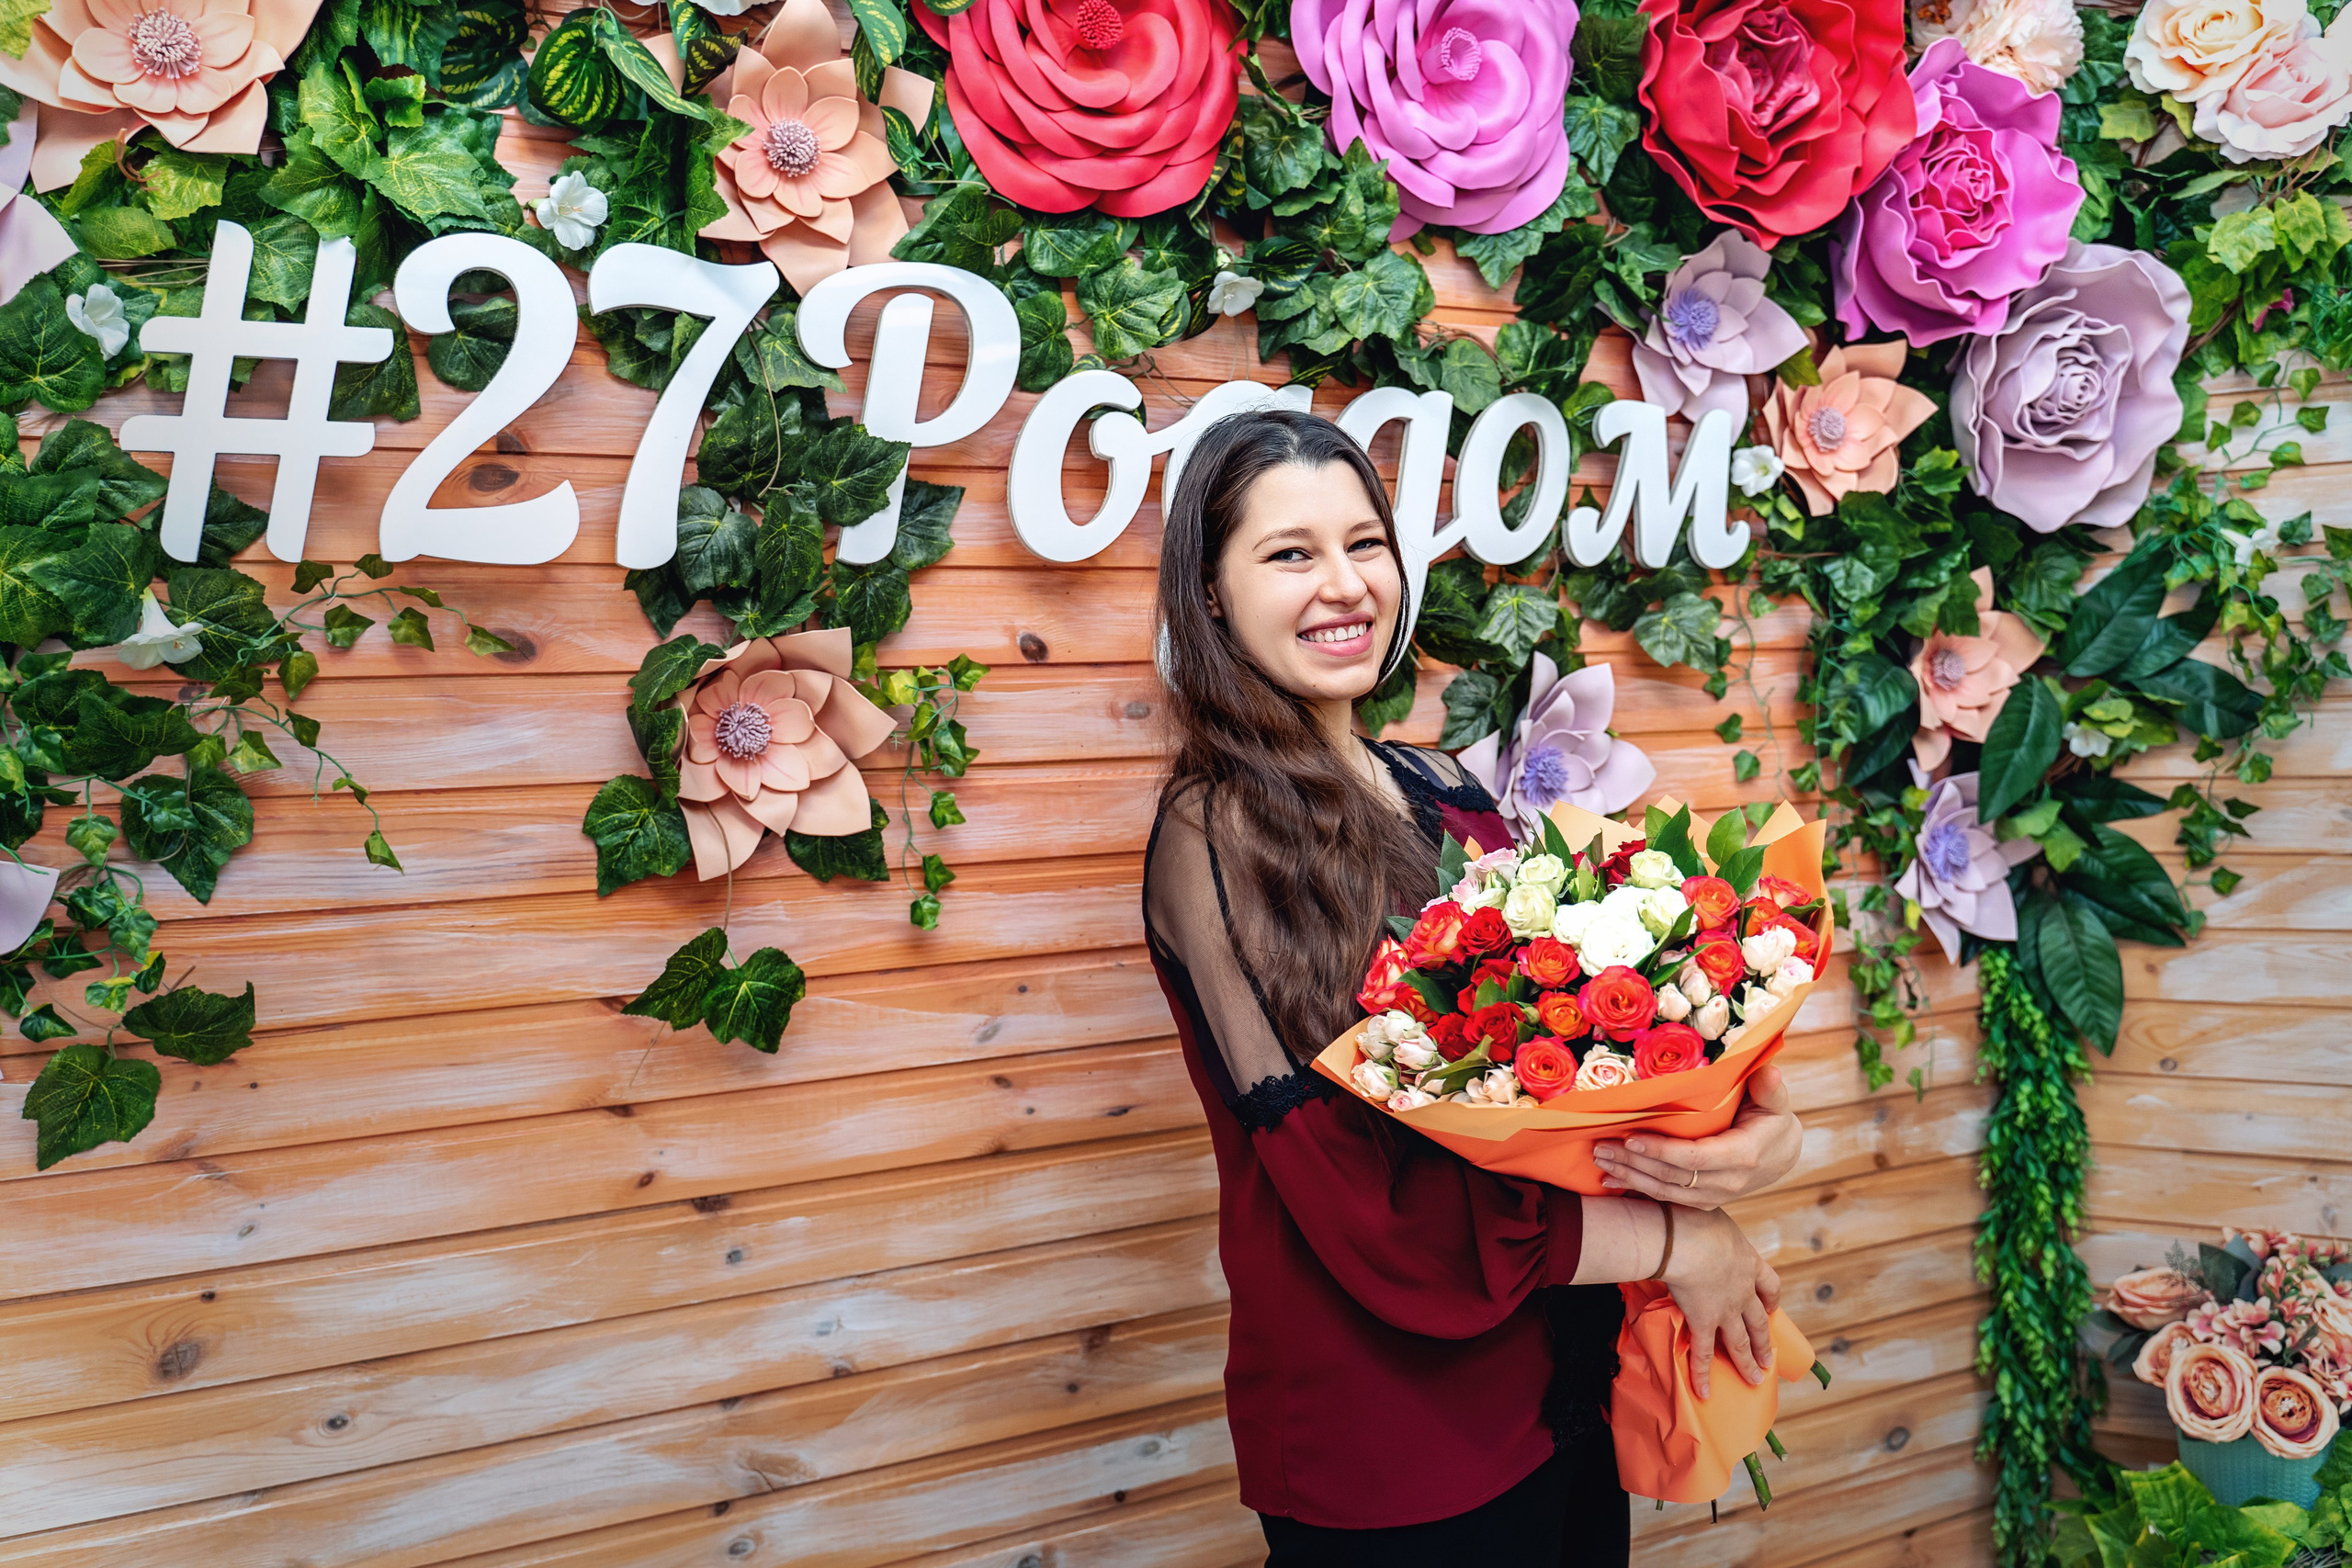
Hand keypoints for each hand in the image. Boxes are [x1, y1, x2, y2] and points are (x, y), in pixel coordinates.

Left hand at [1592, 1064, 1801, 1208]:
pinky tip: (1611, 1180)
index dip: (1661, 1150)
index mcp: (1743, 1155)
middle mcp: (1728, 1182)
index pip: (1695, 1157)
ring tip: (1600, 1160)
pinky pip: (1667, 1199)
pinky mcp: (1703, 1201)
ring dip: (1630, 1176)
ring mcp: (1715, 1196)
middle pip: (1672, 1176)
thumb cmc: (1772, 1120)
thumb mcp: (1776, 1102)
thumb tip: (1770, 1072)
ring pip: (1665, 1191)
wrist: (1782, 1155)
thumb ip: (1770, 1088)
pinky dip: (1638, 1189)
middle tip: (1600, 1145)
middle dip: (1633, 1161)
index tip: (1631, 1137)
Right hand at [1658, 1206, 1781, 1400]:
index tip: (1770, 1307)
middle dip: (1763, 1341)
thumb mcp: (1711, 1214)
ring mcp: (1726, 1309)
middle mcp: (1743, 1290)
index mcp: (1748, 1262)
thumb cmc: (1693, 1217)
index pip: (1769, 1284)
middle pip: (1759, 1321)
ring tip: (1755, 1379)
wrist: (1684, 1238)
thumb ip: (1708, 1226)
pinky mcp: (1704, 1321)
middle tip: (1768, 1359)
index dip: (1771, 1299)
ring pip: (1740, 1342)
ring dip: (1747, 1363)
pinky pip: (1703, 1352)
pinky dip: (1703, 1374)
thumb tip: (1691, 1214)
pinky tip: (1705, 1392)